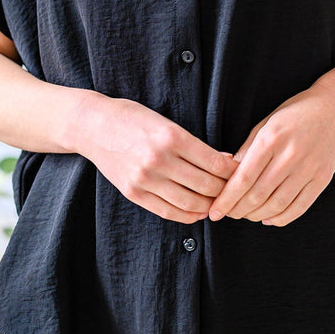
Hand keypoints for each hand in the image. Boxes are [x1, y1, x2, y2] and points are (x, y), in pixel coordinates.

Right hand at [78, 95, 236, 224]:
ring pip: (190, 203)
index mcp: (172, 136)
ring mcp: (145, 179)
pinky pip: (168, 212)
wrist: (92, 125)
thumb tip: (226, 161)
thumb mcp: (165, 121)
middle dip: (225, 190)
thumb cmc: (132, 118)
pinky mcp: (134, 193)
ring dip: (209, 205)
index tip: (241, 173)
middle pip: (206, 185)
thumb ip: (194, 144)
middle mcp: (159, 159)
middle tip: (234, 190)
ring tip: (217, 202)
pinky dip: (188, 215)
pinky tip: (198, 211)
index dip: (233, 171)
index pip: (215, 162)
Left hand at [208, 86, 334, 226]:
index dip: (226, 199)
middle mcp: (290, 156)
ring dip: (257, 216)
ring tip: (246, 216)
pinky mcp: (323, 179)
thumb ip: (247, 149)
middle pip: (258, 195)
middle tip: (227, 214)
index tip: (214, 211)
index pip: (243, 178)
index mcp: (271, 139)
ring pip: (277, 205)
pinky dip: (281, 218)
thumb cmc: (295, 113)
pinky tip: (268, 219)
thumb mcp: (266, 123)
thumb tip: (228, 176)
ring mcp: (309, 169)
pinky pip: (299, 207)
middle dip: (238, 210)